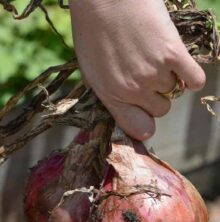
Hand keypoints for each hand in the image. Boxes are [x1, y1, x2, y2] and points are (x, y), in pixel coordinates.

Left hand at [69, 0, 205, 139]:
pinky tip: (181, 66)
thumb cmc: (91, 31)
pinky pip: (195, 80)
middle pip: (161, 110)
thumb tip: (122, 113)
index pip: (138, 127)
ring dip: (168, 78)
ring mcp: (153, 73)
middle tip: (148, 78)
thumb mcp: (89, 70)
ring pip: (174, 91)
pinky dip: (192, 77)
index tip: (147, 114)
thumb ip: (107, 95)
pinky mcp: (172, 53)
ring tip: (155, 59)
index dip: (145, 123)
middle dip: (156, 97)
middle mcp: (133, 90)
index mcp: (111, 95)